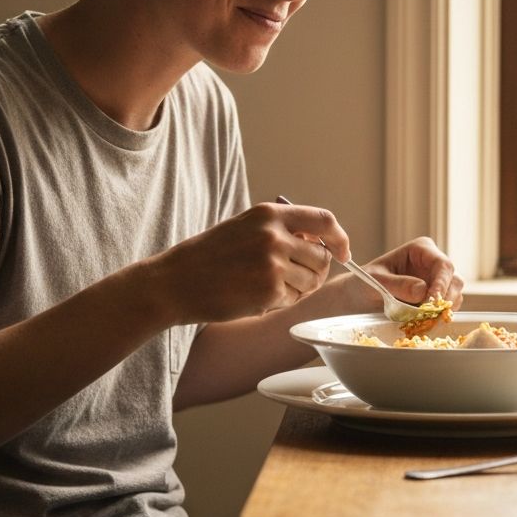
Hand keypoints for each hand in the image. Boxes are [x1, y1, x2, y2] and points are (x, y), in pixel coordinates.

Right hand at [157, 201, 350, 322]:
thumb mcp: (244, 228)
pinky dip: (281, 302)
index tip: (341, 252)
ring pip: (311, 281)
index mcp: (269, 214)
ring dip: (298, 289)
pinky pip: (293, 300)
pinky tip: (256, 297)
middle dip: (315, 271)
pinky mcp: (268, 291)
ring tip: (268, 287)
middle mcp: (274, 235)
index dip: (339, 239)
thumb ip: (281, 230)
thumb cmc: (208, 257)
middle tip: (293, 279)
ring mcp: (273, 263)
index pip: (324, 220)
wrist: (175, 282)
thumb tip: (320, 242)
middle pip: (322, 257)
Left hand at [349, 237, 463, 313]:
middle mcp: (433, 263)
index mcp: (421, 249)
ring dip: (443, 310)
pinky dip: (439, 317)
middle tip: (430, 315)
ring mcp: (437, 281)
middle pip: (454, 280)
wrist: (358, 298)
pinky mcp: (436, 298)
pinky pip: (446, 308)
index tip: (433, 301)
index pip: (442, 265)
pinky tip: (424, 322)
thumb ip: (398, 284)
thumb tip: (423, 290)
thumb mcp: (377, 282)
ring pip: (454, 295)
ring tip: (424, 319)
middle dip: (445, 299)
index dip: (442, 283)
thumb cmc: (365, 283)